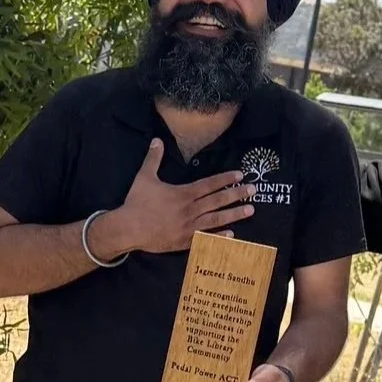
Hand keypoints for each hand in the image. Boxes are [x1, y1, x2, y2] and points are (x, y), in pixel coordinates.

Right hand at [94, 139, 253, 257]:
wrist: (128, 228)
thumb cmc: (137, 202)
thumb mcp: (144, 177)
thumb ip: (153, 158)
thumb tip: (156, 140)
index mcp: (183, 193)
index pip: (209, 184)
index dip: (225, 179)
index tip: (240, 175)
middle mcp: (190, 209)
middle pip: (217, 201)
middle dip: (237, 194)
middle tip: (253, 190)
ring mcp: (189, 227)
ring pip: (216, 219)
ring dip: (234, 214)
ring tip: (250, 210)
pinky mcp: (184, 241)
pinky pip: (206, 239)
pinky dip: (219, 237)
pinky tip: (232, 234)